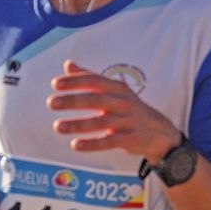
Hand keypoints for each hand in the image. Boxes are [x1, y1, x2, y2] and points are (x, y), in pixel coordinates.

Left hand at [48, 61, 181, 164]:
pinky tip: (76, 145)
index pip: (95, 81)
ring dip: (78, 124)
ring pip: (101, 122)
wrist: (159, 131)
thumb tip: (68, 65)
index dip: (76, 81)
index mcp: (118, 88)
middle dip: (73, 100)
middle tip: (51, 103)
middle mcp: (124, 103)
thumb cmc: (129, 108)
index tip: (55, 84)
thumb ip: (90, 78)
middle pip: (97, 99)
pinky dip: (92, 143)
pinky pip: (110, 141)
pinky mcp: (130, 139)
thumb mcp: (114, 91)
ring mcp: (128, 121)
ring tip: (58, 127)